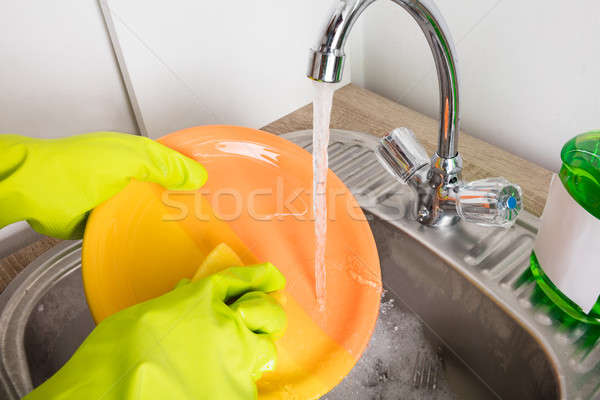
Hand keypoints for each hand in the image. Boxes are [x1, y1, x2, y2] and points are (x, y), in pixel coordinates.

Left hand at [0, 132, 206, 238]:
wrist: (35, 193)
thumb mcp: (129, 159)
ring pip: (150, 210)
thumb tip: (198, 176)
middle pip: (165, 188)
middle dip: (184, 201)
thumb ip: (165, 165)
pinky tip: (160, 244)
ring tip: (192, 235)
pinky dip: (144, 235)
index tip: (218, 187)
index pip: (175, 162)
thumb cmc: (74, 168)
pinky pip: (132, 229)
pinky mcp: (106, 222)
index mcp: (137, 155)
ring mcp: (118, 200)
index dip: (195, 173)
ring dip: (164, 220)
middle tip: (209, 217)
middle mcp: (129, 176)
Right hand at [25, 263, 286, 399]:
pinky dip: (238, 384)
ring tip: (234, 357)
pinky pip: (250, 384)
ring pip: (263, 350)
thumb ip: (177, 305)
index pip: (239, 280)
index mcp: (200, 299)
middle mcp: (225, 323)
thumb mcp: (146, 315)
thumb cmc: (117, 355)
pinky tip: (223, 384)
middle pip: (265, 311)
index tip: (271, 277)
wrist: (115, 393)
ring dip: (253, 350)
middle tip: (254, 319)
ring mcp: (236, 358)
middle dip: (265, 313)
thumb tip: (186, 297)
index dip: (259, 277)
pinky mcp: (238, 391)